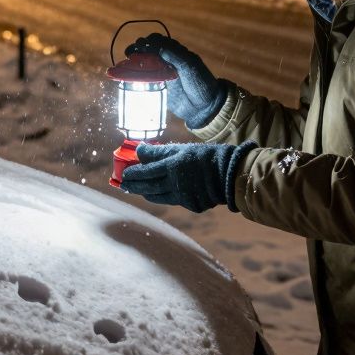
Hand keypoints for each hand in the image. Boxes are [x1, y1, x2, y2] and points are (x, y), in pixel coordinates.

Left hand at [120, 142, 254, 212]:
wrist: (231, 175)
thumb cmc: (207, 157)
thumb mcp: (184, 149)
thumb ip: (161, 152)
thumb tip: (141, 151)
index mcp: (173, 166)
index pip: (146, 171)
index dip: (134, 172)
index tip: (125, 171)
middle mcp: (175, 183)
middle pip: (148, 186)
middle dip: (134, 185)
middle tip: (124, 184)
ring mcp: (183, 196)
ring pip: (157, 197)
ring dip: (146, 192)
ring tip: (138, 189)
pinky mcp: (190, 205)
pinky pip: (172, 200)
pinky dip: (162, 196)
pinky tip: (158, 193)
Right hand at [125, 33, 226, 128]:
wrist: (204, 107)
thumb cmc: (201, 83)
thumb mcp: (191, 67)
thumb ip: (176, 56)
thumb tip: (159, 47)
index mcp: (175, 52)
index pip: (157, 41)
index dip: (148, 41)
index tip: (141, 45)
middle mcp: (166, 60)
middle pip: (147, 50)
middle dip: (137, 49)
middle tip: (130, 54)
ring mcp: (161, 73)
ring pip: (143, 64)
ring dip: (133, 62)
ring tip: (124, 64)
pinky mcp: (157, 87)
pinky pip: (143, 79)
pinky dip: (134, 77)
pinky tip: (127, 77)